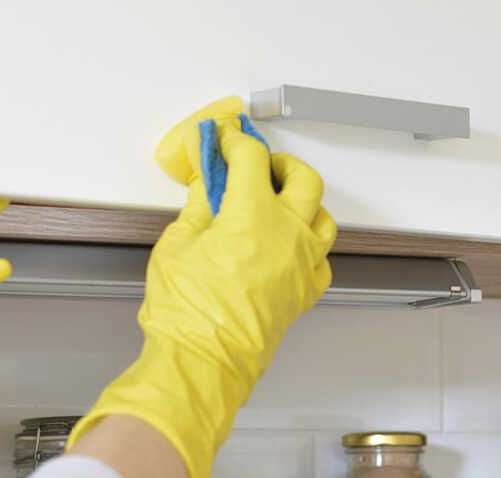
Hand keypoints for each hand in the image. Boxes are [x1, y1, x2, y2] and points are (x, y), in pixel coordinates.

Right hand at [69, 98, 335, 477]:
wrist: (202, 363)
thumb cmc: (187, 312)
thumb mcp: (177, 244)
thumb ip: (197, 207)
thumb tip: (206, 184)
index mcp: (253, 214)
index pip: (251, 159)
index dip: (234, 141)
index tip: (224, 138)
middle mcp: (288, 234)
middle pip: (304, 178)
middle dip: (281, 162)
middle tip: (257, 163)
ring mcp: (301, 265)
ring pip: (323, 217)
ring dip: (304, 201)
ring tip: (279, 200)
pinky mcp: (303, 292)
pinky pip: (322, 259)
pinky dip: (310, 244)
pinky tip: (290, 244)